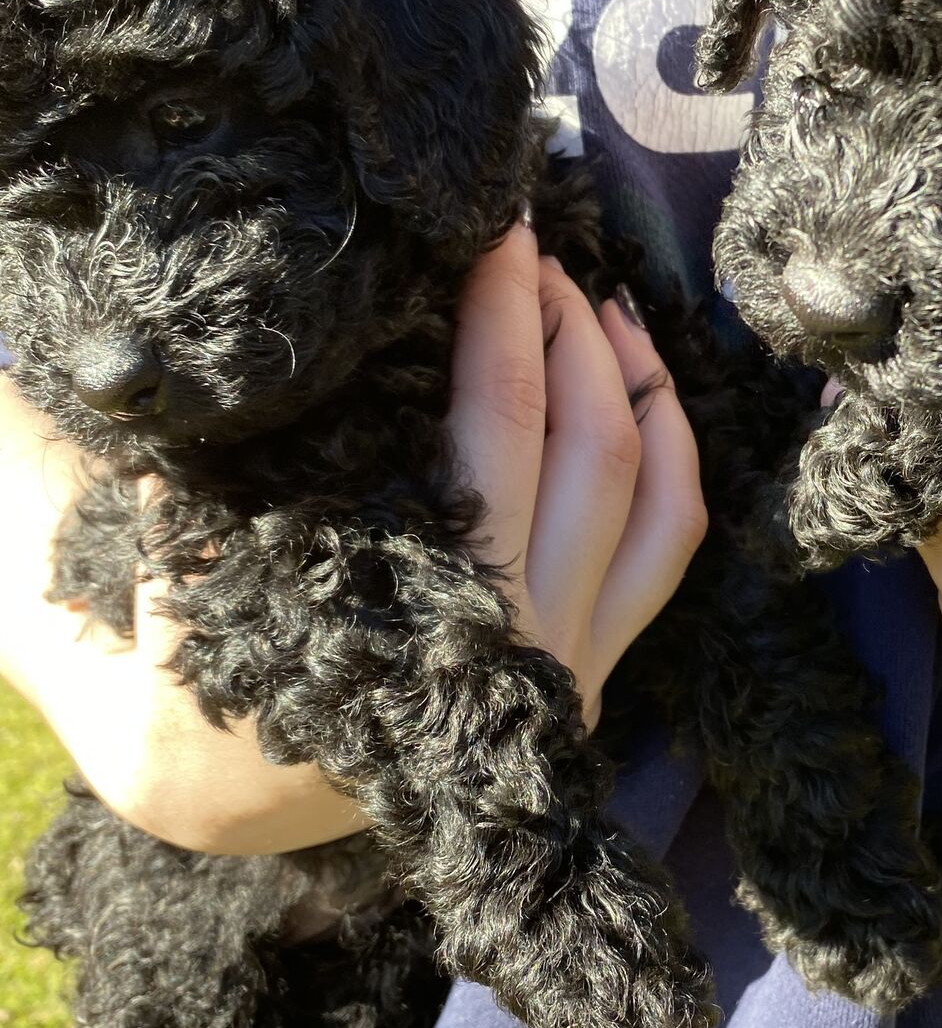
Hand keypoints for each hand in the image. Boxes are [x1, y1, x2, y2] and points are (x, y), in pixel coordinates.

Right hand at [0, 224, 705, 850]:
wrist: (237, 791)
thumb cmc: (203, 662)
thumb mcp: (182, 570)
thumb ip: (205, 470)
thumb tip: (219, 347)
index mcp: (422, 605)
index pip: (494, 426)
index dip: (503, 319)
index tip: (492, 236)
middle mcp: (516, 639)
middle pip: (583, 442)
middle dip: (560, 327)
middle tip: (526, 248)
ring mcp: (572, 660)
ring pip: (647, 491)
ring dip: (628, 378)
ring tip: (589, 296)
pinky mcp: (598, 669)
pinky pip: (670, 546)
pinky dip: (673, 453)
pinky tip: (646, 384)